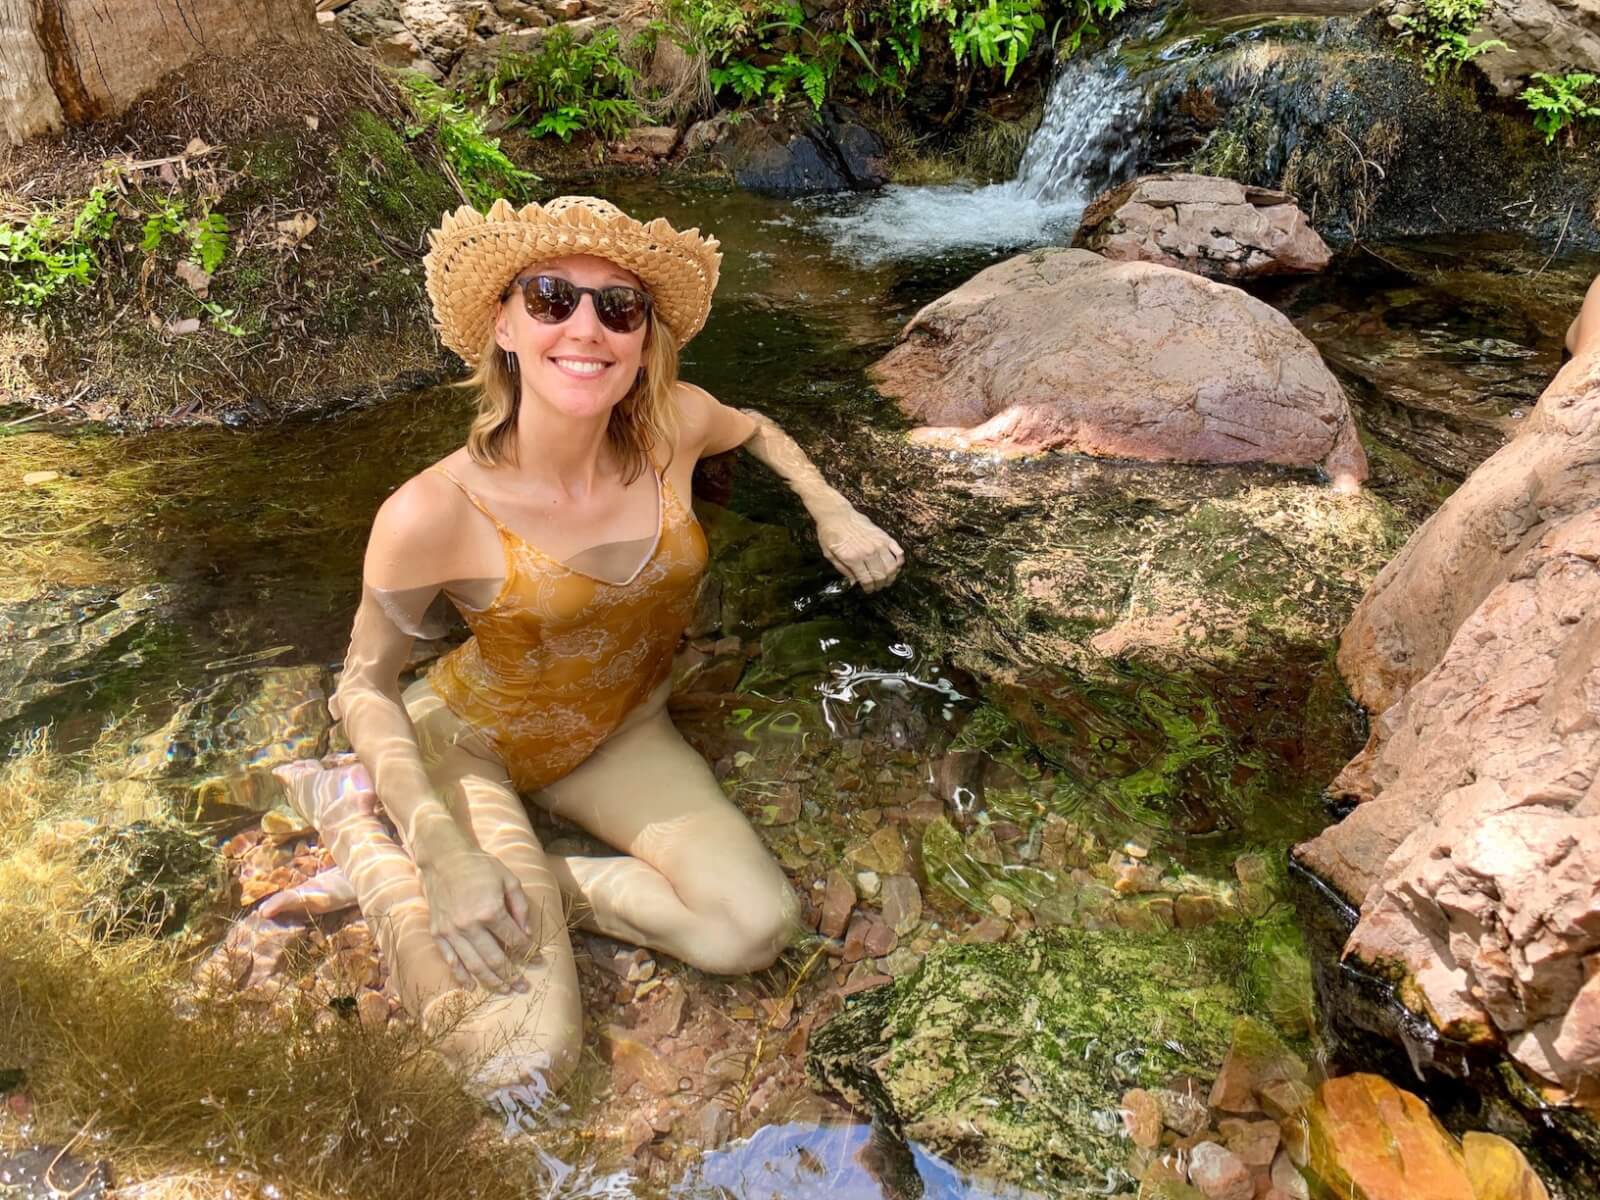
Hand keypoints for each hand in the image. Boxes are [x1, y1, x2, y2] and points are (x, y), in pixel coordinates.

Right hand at [417, 842, 533, 992]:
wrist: (444, 858)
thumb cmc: (480, 866)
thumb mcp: (509, 880)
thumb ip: (520, 908)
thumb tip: (528, 935)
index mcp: (490, 911)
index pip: (514, 940)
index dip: (528, 953)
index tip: (538, 961)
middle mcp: (469, 926)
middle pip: (494, 959)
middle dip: (512, 976)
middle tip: (524, 988)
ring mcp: (451, 932)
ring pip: (474, 965)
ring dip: (491, 981)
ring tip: (505, 991)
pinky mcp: (438, 933)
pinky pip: (450, 960)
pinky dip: (461, 975)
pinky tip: (472, 986)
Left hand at [815, 504, 904, 592]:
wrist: (836, 514)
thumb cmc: (830, 533)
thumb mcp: (829, 554)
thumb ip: (843, 570)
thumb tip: (854, 582)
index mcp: (853, 558)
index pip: (867, 580)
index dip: (869, 588)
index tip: (868, 590)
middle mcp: (868, 552)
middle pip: (881, 575)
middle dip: (880, 585)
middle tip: (877, 587)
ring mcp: (878, 543)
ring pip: (891, 566)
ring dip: (891, 576)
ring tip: (887, 579)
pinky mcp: (884, 536)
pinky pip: (898, 552)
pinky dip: (899, 561)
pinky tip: (895, 565)